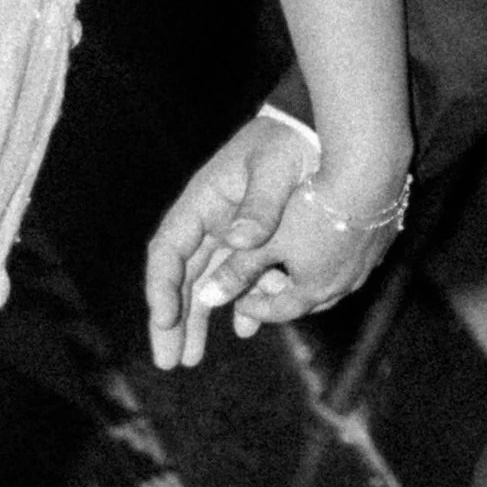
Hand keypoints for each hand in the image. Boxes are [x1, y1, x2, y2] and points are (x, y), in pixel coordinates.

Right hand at [144, 113, 316, 368]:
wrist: (324, 126)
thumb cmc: (295, 141)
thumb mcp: (276, 170)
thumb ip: (258, 208)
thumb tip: (237, 243)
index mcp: (204, 201)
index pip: (169, 251)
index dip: (162, 288)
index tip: (166, 320)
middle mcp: (211, 219)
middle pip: (181, 276)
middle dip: (172, 319)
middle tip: (168, 360)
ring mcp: (232, 229)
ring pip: (207, 281)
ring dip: (199, 318)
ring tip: (190, 357)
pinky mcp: (257, 237)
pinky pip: (241, 275)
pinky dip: (241, 301)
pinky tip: (244, 328)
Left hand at [200, 169, 403, 342]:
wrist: (368, 172)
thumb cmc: (310, 207)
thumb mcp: (266, 241)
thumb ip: (238, 270)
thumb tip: (208, 298)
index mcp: (314, 288)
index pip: (280, 310)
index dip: (256, 308)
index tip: (239, 301)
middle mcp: (344, 282)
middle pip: (310, 299)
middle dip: (286, 295)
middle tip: (266, 287)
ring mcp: (367, 261)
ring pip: (336, 278)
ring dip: (315, 276)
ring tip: (299, 265)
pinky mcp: (382, 237)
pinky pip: (356, 255)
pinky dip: (338, 254)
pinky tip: (333, 236)